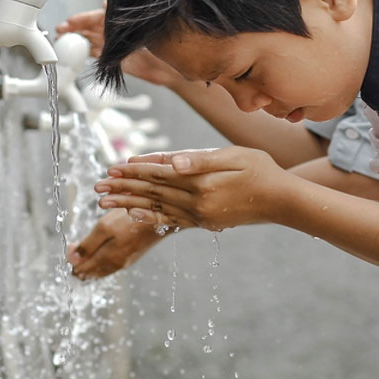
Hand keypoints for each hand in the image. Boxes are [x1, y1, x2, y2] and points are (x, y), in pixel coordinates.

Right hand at [55, 7, 184, 87]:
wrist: (167, 67)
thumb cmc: (158, 42)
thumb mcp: (140, 25)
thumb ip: (121, 15)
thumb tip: (105, 3)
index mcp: (117, 21)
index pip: (94, 17)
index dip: (80, 19)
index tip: (69, 22)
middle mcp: (113, 32)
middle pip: (88, 28)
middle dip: (73, 29)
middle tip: (60, 31)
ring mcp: (112, 45)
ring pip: (88, 40)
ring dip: (76, 40)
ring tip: (63, 41)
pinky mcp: (113, 59)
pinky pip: (94, 54)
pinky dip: (84, 53)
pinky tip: (76, 53)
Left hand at [66, 209, 165, 279]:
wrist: (160, 217)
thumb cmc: (131, 219)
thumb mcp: (104, 228)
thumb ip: (87, 246)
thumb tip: (72, 260)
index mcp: (108, 260)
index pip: (82, 268)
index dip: (72, 258)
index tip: (70, 245)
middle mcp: (117, 265)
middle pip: (91, 272)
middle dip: (79, 263)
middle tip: (72, 249)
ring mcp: (125, 261)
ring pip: (101, 270)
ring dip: (89, 264)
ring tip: (82, 254)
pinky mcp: (132, 256)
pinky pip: (110, 266)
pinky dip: (100, 263)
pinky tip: (99, 255)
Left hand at [95, 147, 292, 230]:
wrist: (282, 201)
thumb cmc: (261, 170)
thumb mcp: (233, 156)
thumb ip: (200, 159)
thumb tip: (171, 163)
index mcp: (201, 184)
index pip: (158, 175)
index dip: (133, 171)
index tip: (110, 168)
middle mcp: (197, 203)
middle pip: (152, 193)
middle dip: (123, 189)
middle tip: (96, 188)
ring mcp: (200, 216)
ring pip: (156, 207)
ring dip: (129, 204)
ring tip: (105, 203)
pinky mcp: (204, 222)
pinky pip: (172, 220)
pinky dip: (151, 216)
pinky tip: (135, 215)